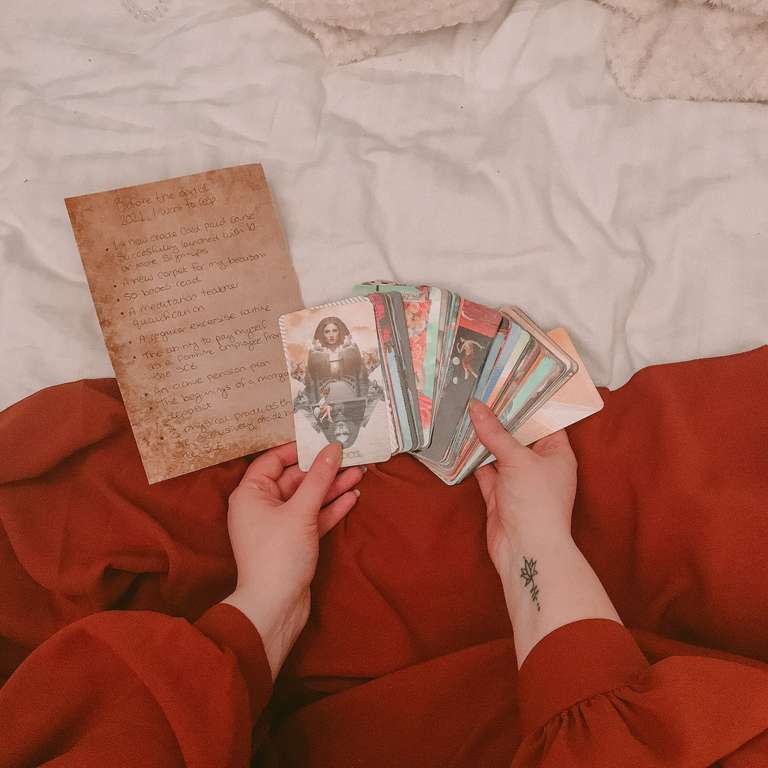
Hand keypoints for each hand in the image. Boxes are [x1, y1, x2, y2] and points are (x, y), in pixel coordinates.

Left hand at [222, 442, 363, 678]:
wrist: (274, 608)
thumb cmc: (278, 555)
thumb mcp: (300, 511)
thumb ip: (318, 478)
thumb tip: (333, 449)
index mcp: (251, 494)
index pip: (273, 460)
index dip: (298, 448)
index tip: (323, 440)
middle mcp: (262, 506)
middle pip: (295, 479)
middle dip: (323, 469)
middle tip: (351, 456)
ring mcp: (279, 525)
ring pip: (308, 498)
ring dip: (332, 487)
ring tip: (360, 473)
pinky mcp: (294, 541)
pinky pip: (313, 517)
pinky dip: (330, 508)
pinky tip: (352, 497)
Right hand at [469, 399, 576, 579]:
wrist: (526, 550)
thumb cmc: (537, 501)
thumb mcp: (518, 460)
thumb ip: (495, 433)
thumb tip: (476, 407)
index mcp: (557, 453)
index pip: (544, 421)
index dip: (526, 403)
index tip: (506, 383)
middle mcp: (538, 464)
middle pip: (517, 435)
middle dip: (499, 418)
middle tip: (480, 391)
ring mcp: (517, 479)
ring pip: (498, 452)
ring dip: (483, 437)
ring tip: (465, 409)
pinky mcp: (497, 493)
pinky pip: (484, 469)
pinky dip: (472, 458)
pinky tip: (458, 438)